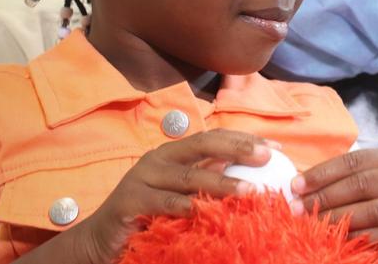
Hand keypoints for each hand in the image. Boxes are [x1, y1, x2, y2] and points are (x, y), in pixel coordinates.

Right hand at [73, 129, 274, 263]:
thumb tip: (252, 177)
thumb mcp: (182, 196)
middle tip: (266, 157)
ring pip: (188, 176)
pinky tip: (203, 211)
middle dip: (237, 148)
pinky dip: (184, 206)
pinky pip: (162, 203)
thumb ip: (208, 182)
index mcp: (174, 153)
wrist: (102, 240)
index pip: (214, 138)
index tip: (275, 149)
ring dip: (221, 183)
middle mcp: (159, 159)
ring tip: (249, 191)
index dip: (245, 140)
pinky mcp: (129, 200)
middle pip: (203, 145)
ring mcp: (142, 177)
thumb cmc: (149, 216)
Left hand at [291, 149, 377, 263]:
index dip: (322, 173)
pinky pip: (377, 236)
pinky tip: (333, 239)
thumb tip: (299, 184)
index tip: (296, 185)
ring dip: (334, 219)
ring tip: (310, 224)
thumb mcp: (372, 181)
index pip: (353, 161)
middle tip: (296, 208)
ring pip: (368, 211)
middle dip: (324, 197)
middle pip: (360, 185)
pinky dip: (353, 238)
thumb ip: (343, 177)